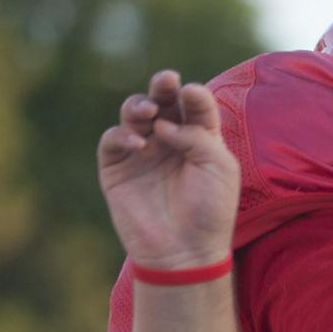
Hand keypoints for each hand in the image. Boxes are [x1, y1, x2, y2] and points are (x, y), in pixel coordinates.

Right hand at [97, 69, 238, 268]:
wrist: (185, 250)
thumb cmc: (210, 211)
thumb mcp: (219, 168)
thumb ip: (198, 136)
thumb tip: (163, 121)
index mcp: (200, 139)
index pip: (195, 106)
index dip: (193, 96)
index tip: (192, 94)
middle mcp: (170, 141)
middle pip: (162, 102)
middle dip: (163, 87)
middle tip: (166, 81)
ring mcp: (142, 152)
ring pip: (134, 113)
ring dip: (139, 105)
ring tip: (149, 111)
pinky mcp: (117, 167)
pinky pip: (113, 140)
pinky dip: (123, 135)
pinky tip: (139, 144)